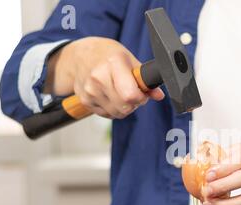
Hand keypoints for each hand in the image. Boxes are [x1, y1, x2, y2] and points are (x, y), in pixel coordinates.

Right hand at [44, 37, 164, 118]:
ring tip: (120, 93)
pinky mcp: (85, 100)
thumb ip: (146, 79)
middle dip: (133, 103)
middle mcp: (99, 77)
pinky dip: (112, 109)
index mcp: (114, 63)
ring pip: (117, 113)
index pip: (130, 95)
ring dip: (124, 108)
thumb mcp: (130, 60)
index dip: (140, 98)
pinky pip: (107, 114)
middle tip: (133, 93)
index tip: (142, 93)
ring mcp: (90, 90)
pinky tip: (110, 96)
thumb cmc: (108, 55)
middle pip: (125, 107)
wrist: (81, 55)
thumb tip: (158, 95)